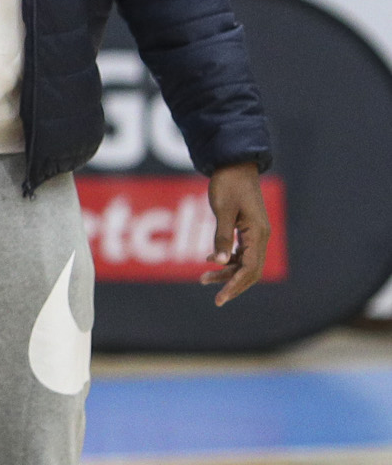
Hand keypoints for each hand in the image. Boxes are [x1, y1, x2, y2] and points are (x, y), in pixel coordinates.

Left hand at [203, 161, 270, 305]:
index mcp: (258, 233)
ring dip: (227, 272)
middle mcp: (261, 236)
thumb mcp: (222, 210)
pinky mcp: (247, 229)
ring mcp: (255, 233)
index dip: (235, 285)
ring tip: (204, 279)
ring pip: (245, 262)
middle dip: (233, 284)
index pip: (250, 269)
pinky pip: (241, 252)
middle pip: (250, 270)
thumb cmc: (228, 184)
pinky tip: (210, 261)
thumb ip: (222, 236)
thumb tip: (221, 262)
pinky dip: (227, 259)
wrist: (234, 165)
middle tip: (216, 298)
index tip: (221, 299)